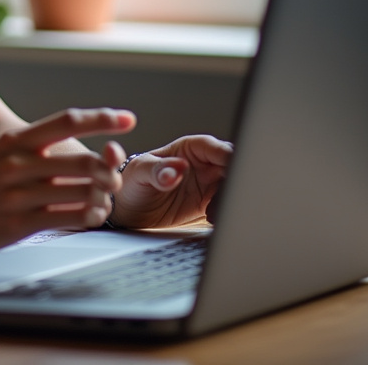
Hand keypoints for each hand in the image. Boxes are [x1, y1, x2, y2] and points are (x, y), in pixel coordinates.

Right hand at [0, 108, 135, 257]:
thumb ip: (30, 150)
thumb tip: (72, 145)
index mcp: (13, 141)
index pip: (66, 120)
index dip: (101, 119)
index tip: (127, 120)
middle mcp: (17, 163)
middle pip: (82, 159)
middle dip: (109, 170)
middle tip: (116, 176)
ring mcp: (17, 194)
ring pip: (80, 191)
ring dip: (103, 196)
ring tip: (106, 200)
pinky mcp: (18, 224)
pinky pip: (67, 219)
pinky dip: (88, 217)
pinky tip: (92, 217)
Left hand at [109, 134, 231, 229]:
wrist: (130, 210)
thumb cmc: (133, 182)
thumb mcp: (140, 172)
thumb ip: (157, 169)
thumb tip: (177, 169)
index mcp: (190, 149)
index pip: (216, 148)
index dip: (227, 157)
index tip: (232, 169)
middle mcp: (205, 164)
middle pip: (235, 167)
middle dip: (237, 179)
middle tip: (229, 195)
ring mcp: (211, 184)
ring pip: (236, 188)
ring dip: (232, 199)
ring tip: (212, 212)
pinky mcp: (213, 205)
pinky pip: (230, 207)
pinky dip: (227, 213)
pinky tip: (212, 219)